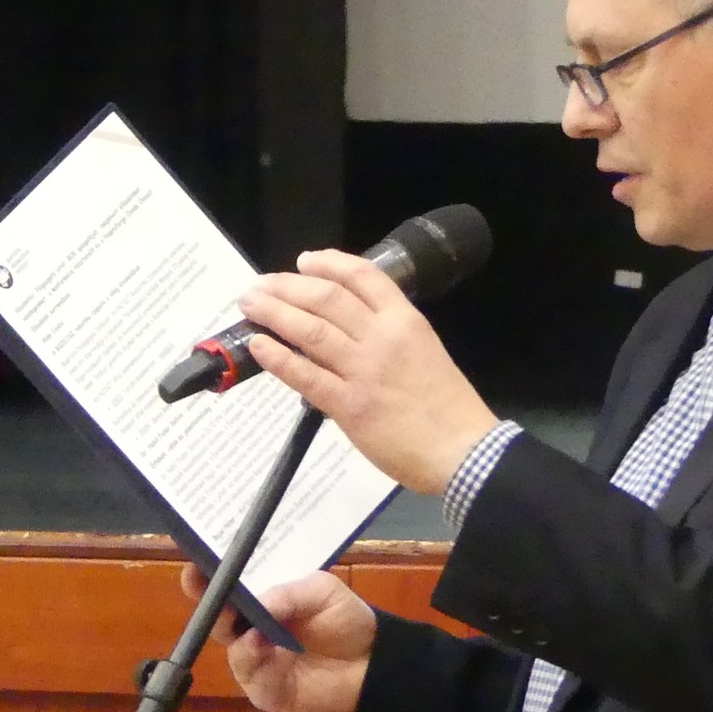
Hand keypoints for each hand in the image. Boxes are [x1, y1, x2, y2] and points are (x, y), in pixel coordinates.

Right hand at [182, 565, 376, 711]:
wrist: (372, 668)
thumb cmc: (346, 621)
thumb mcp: (322, 591)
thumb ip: (289, 593)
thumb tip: (258, 602)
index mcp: (263, 599)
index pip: (228, 585)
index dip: (208, 574)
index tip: (195, 563)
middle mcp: (252, 628)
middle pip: (218, 615)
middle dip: (209, 600)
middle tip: (207, 589)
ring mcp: (255, 659)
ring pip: (229, 644)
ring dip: (234, 630)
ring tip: (249, 622)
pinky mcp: (264, 688)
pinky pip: (248, 673)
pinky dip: (251, 658)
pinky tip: (261, 646)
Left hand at [237, 250, 500, 493]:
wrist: (462, 450)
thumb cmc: (447, 405)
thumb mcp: (425, 350)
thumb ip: (389, 334)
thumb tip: (347, 325)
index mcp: (405, 321)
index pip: (363, 276)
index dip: (329, 263)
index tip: (304, 261)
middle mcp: (382, 338)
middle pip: (326, 298)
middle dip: (287, 286)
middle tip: (261, 284)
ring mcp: (363, 371)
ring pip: (310, 330)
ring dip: (274, 313)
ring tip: (250, 305)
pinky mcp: (348, 405)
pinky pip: (305, 375)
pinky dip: (278, 357)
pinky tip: (259, 346)